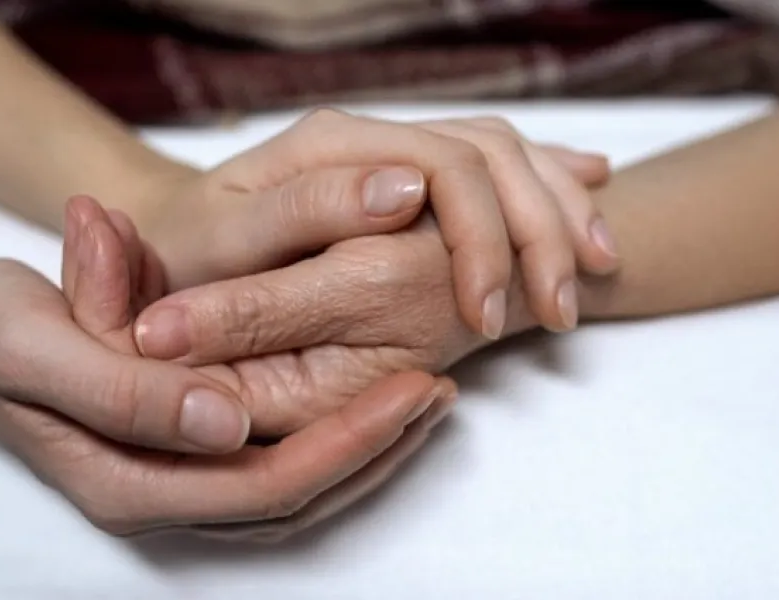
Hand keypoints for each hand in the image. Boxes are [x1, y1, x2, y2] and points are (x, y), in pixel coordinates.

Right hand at [0, 196, 455, 538]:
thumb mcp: (39, 342)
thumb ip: (125, 388)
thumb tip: (224, 418)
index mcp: (122, 481)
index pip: (262, 485)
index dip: (344, 445)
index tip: (409, 389)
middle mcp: (155, 497)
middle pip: (292, 500)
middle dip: (373, 451)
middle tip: (437, 389)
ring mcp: (170, 481)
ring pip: (291, 491)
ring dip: (363, 449)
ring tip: (425, 396)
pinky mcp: (179, 453)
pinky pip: (272, 463)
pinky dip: (328, 435)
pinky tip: (367, 395)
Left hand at [135, 110, 617, 337]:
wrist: (178, 235)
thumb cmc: (193, 253)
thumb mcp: (227, 244)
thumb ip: (303, 215)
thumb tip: (406, 189)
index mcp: (333, 144)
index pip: (445, 165)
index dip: (483, 237)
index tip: (488, 316)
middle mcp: (375, 136)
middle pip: (493, 155)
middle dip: (541, 231)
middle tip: (564, 312)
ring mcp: (398, 150)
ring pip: (509, 155)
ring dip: (560, 210)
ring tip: (600, 271)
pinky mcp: (414, 174)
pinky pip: (502, 162)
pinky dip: (551, 182)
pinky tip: (592, 190)